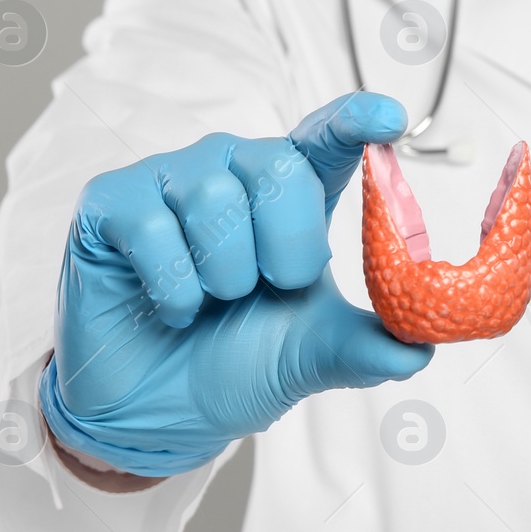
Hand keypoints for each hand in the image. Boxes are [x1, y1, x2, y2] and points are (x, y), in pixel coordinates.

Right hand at [40, 93, 433, 476]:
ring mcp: (170, 180)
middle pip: (278, 168)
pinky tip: (170, 307)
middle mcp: (233, 170)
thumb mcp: (312, 355)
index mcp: (292, 193)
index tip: (389, 119)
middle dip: (287, 248)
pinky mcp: (111, 202)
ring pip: (214, 201)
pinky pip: (153, 226)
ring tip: (212, 302)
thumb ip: (367, 346)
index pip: (327, 137)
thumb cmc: (239, 362)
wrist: (156, 412)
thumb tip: (419, 352)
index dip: (356, 120)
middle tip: (269, 289)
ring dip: (224, 277)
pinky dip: (172, 288)